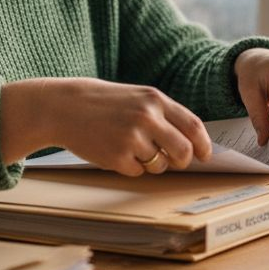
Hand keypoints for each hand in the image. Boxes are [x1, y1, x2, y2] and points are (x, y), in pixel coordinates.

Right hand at [0, 77, 211, 175]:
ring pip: (160, 165)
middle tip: (174, 162)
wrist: (64, 107)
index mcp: (155, 100)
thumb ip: (163, 115)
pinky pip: (137, 172)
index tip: (204, 155)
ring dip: (151, 163)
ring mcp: (131, 138)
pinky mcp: (116, 157)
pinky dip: (130, 167)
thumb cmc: (104, 103)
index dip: (203, 145)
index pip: (193, 126)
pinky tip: (114, 151)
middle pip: (183, 151)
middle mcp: (147, 118)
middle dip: (182, 161)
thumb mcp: (137, 97)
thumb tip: (191, 142)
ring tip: (130, 147)